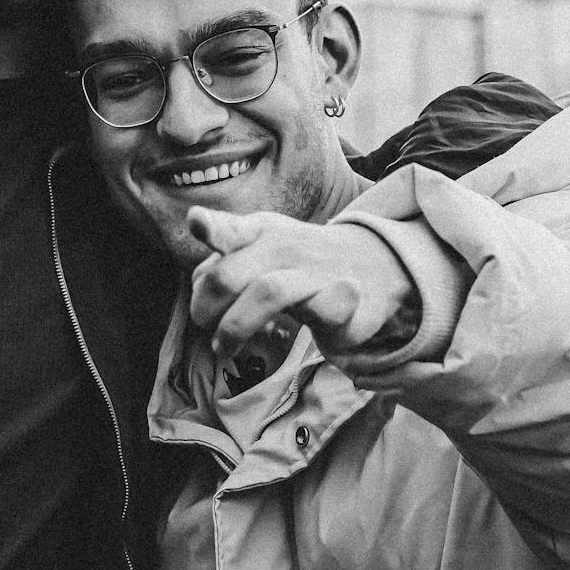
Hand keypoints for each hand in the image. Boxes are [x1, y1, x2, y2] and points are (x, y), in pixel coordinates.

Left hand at [185, 207, 419, 378]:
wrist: (372, 262)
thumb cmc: (301, 261)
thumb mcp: (261, 249)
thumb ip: (222, 261)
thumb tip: (197, 283)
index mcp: (262, 232)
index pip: (232, 228)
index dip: (213, 227)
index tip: (197, 222)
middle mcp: (286, 247)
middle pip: (231, 274)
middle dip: (206, 309)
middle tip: (206, 329)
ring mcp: (315, 271)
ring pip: (268, 292)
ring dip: (236, 326)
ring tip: (226, 347)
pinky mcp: (343, 299)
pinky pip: (326, 310)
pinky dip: (310, 318)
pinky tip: (284, 335)